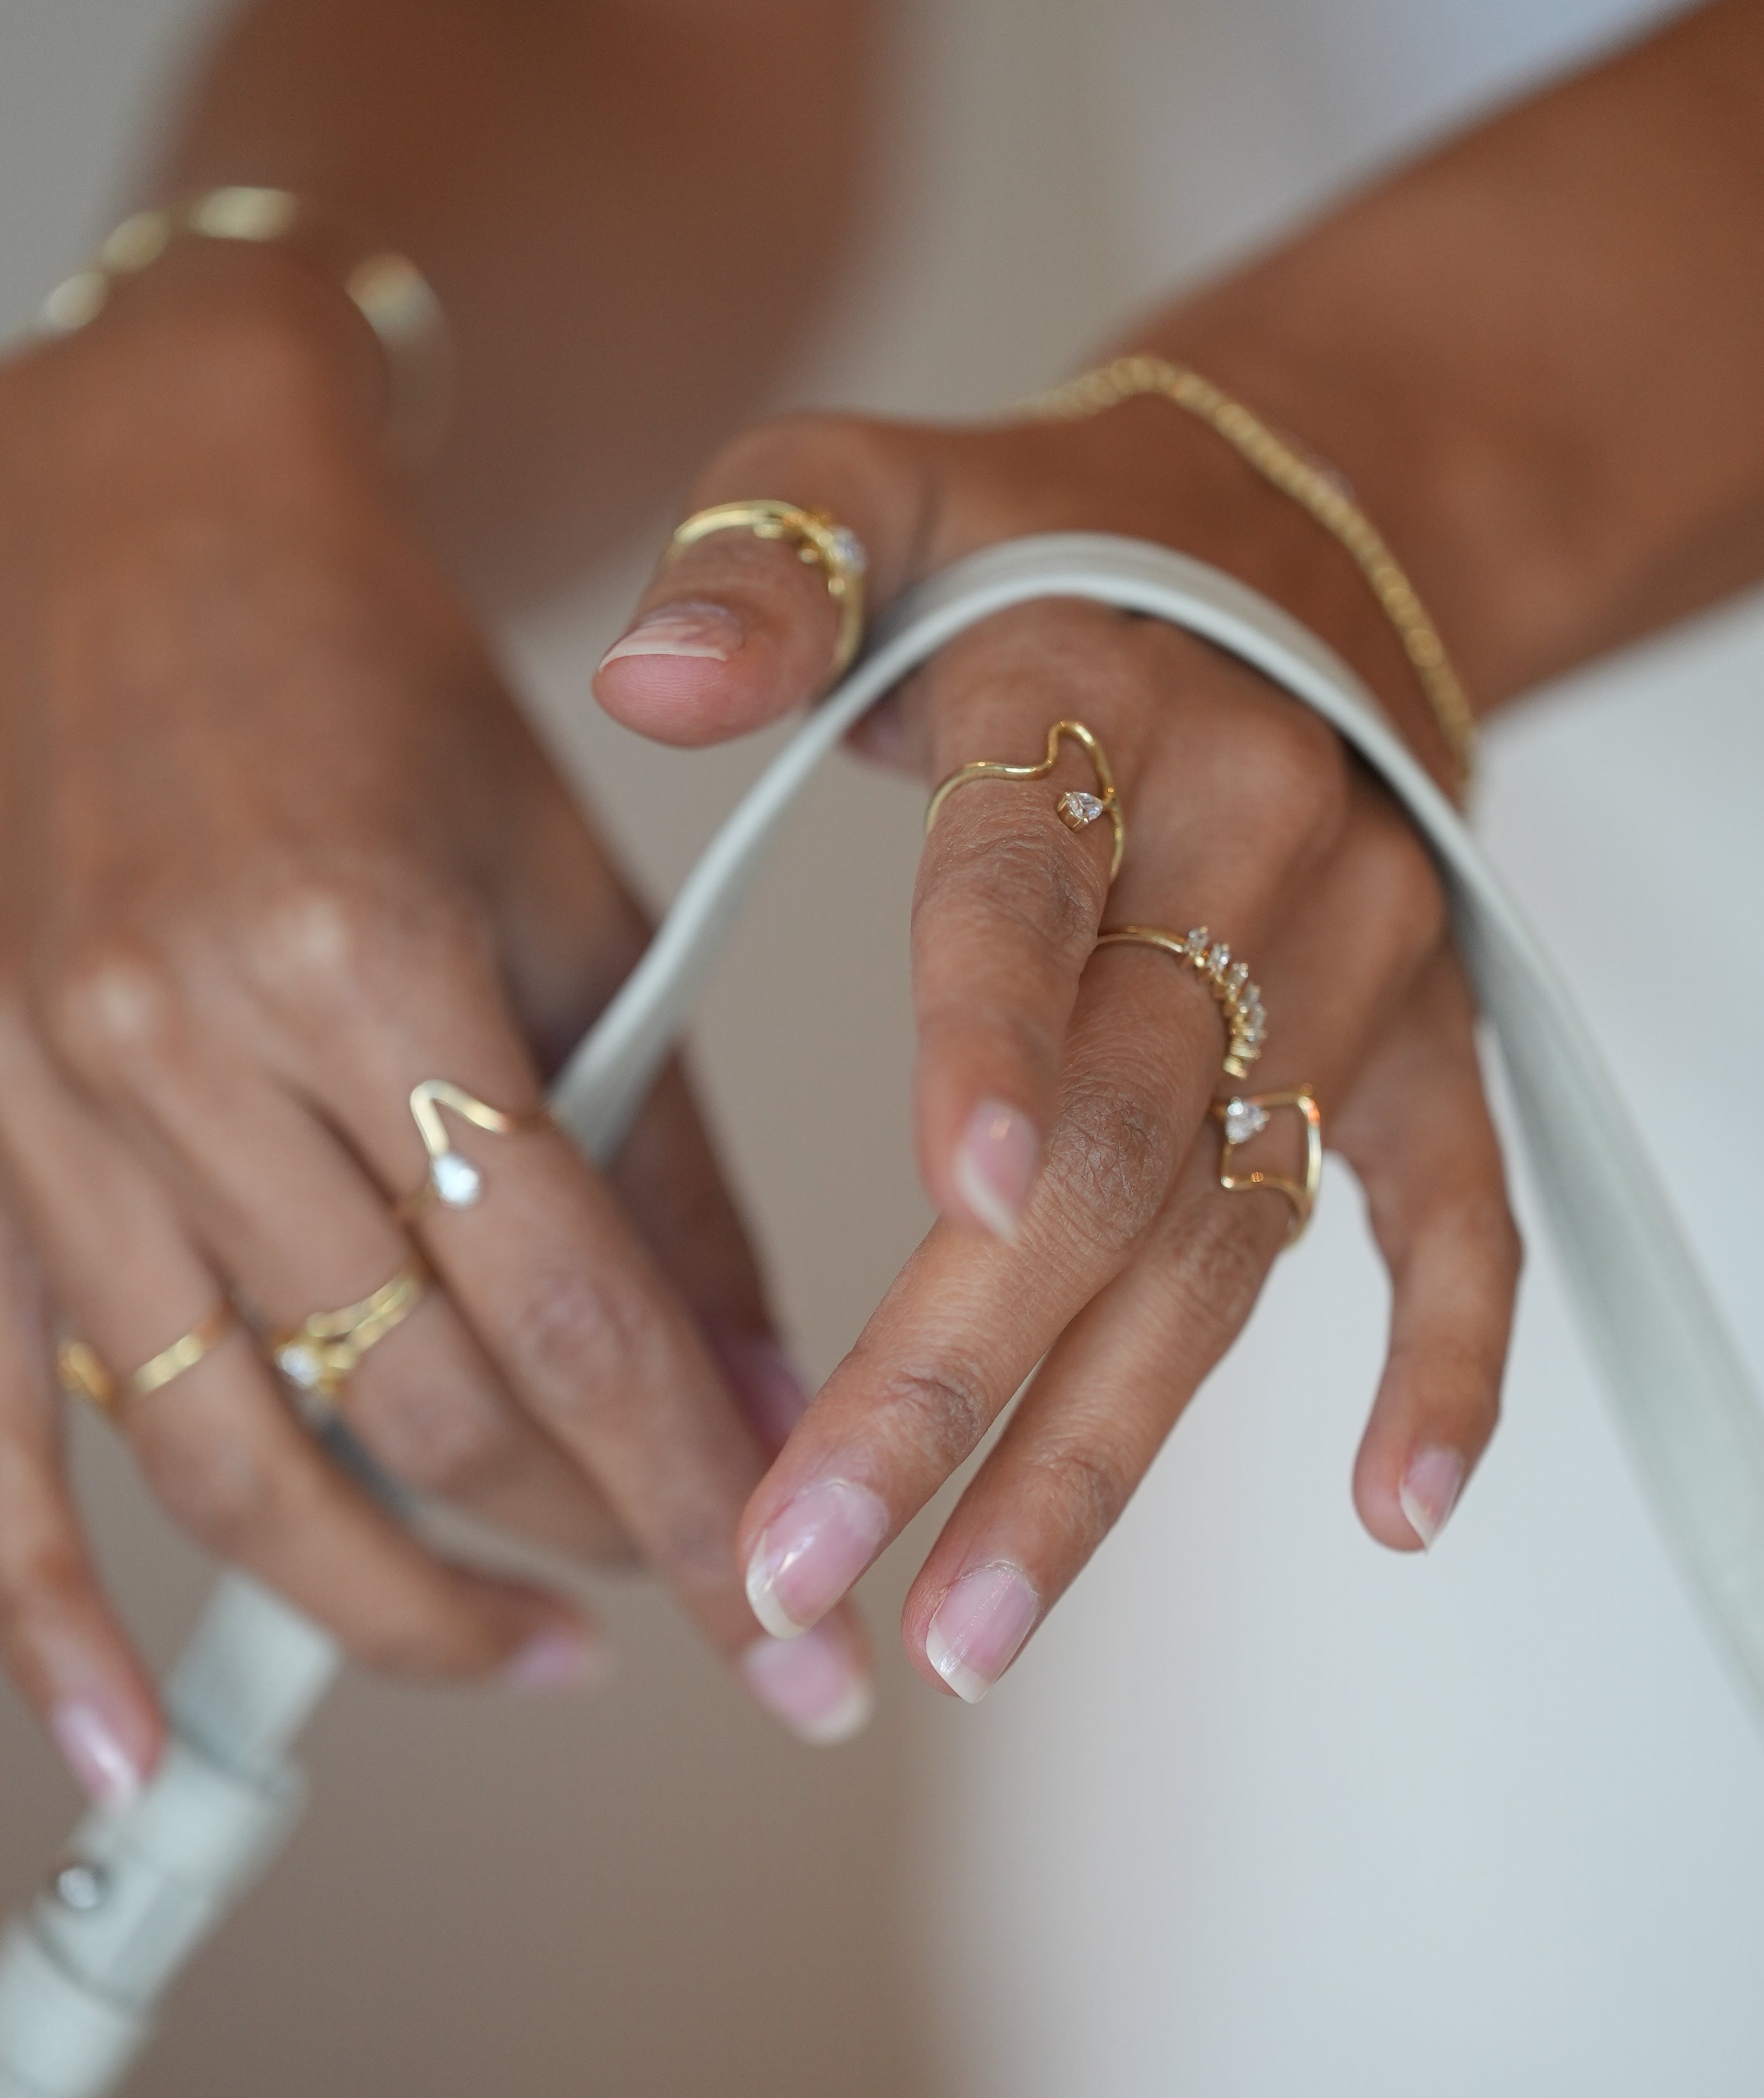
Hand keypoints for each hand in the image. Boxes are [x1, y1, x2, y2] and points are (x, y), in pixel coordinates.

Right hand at [0, 247, 870, 1802]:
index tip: (782, 1598)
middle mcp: (167, 1042)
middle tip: (690, 1601)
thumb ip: (659, 1142)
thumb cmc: (367, 671)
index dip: (684, 1477)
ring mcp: (20, 1105)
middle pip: (407, 1396)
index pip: (563, 1301)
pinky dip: (48, 1614)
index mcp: (355, 948)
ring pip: (222, 1452)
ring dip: (385, 1598)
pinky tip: (128, 1739)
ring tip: (520, 1652)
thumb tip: (750, 1378)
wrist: (129, 508)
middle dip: (579, 1534)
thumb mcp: (559, 878)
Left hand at [593, 385, 1519, 1701]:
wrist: (1318, 534)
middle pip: (1114, 1134)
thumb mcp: (882, 484)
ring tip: (969, 1620)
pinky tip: (1392, 1510)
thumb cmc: (1051, 541)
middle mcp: (1248, 850)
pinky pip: (1458, 1207)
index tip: (952, 1207)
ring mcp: (1358, 962)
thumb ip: (761, 562)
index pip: (1032, 886)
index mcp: (1096, 709)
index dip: (997, 1037)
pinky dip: (1448, 1354)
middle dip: (957, 1360)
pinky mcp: (1429, 1036)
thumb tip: (648, 684)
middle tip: (812, 1556)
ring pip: (1234, 1229)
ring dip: (1109, 1436)